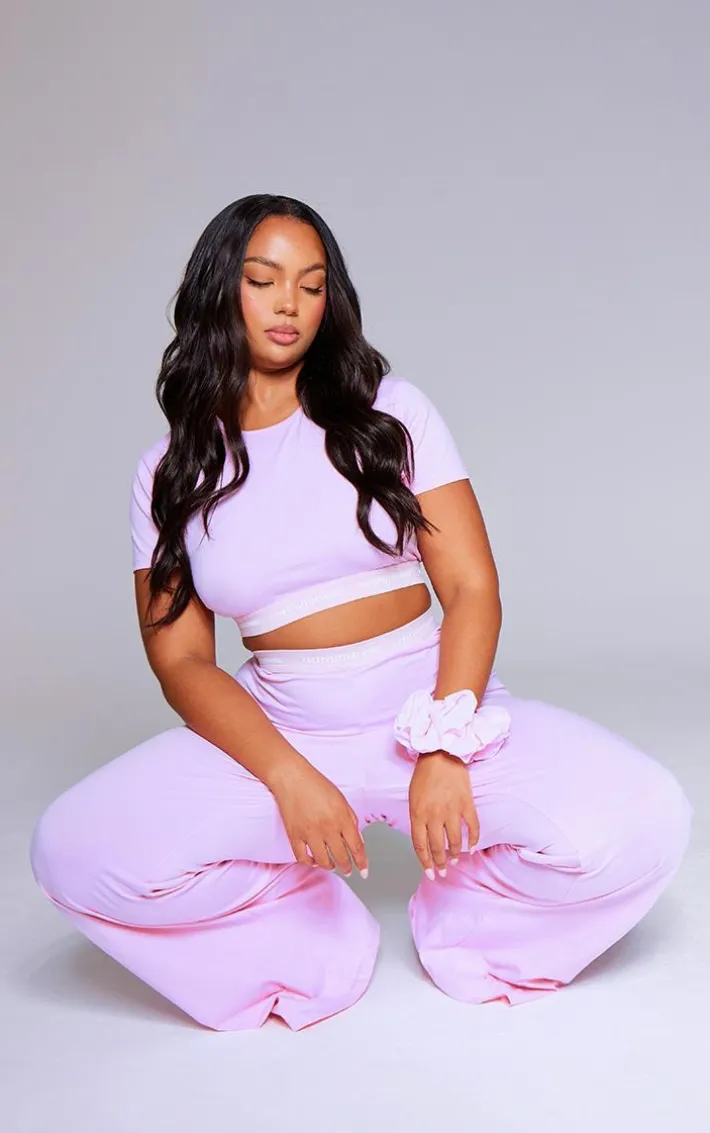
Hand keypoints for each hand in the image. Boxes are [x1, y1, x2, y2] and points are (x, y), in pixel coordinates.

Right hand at [270, 762, 368, 878]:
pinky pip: (303, 858)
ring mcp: (309, 833)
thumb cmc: (318, 785)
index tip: (364, 872)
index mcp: (341, 817)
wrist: (292, 777)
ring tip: (332, 866)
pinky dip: (309, 863)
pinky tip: (314, 861)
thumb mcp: (341, 800)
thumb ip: (351, 820)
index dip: (362, 862)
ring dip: (330, 867)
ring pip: (323, 862)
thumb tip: (357, 841)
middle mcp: (327, 827)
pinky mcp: (294, 835)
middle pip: (341, 857)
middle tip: (348, 870)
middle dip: (347, 867)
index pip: (356, 846)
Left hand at [408, 751, 479, 878]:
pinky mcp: (467, 804)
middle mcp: (434, 815)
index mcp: (418, 814)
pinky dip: (473, 840)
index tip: (429, 872)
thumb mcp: (413, 798)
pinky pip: (472, 827)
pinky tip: (471, 847)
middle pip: (437, 847)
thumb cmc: (424, 775)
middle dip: (439, 863)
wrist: (441, 754)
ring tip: (455, 860)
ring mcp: (452, 810)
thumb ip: (417, 819)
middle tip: (443, 871)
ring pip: (454, 841)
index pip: (420, 846)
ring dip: (454, 854)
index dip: (425, 862)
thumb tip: (425, 840)